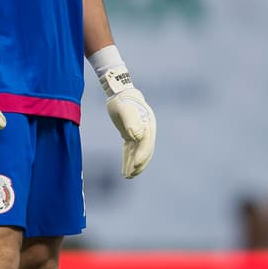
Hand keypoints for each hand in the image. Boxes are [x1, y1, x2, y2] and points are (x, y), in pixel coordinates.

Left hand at [99, 64, 155, 178]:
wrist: (119, 92)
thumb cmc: (122, 100)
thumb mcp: (125, 109)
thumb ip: (131, 122)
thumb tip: (137, 137)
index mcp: (148, 125)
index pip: (146, 143)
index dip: (141, 155)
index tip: (135, 165)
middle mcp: (146, 130)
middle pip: (145, 151)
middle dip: (139, 164)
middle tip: (130, 175)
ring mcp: (140, 133)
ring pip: (138, 152)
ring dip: (133, 164)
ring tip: (127, 176)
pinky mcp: (131, 135)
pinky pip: (131, 149)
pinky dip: (128, 159)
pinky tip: (124, 168)